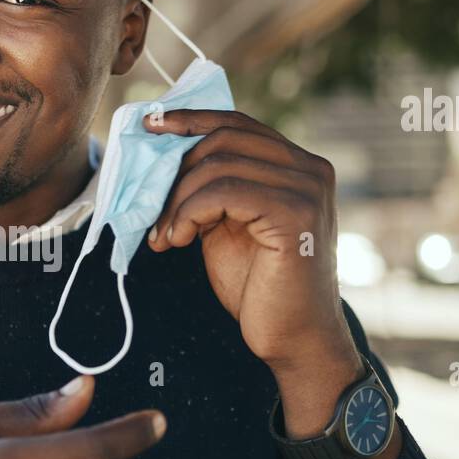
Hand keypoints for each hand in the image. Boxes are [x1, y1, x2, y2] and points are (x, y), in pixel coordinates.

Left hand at [142, 108, 356, 371]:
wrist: (293, 339)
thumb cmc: (259, 286)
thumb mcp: (228, 224)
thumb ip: (213, 188)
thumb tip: (162, 158)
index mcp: (298, 165)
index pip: (236, 123)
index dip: (190, 120)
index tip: (150, 124)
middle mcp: (311, 168)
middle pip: (223, 139)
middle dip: (175, 170)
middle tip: (148, 208)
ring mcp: (307, 189)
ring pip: (218, 165)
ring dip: (176, 200)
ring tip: (162, 235)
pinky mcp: (295, 214)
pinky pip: (223, 193)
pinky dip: (188, 213)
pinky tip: (176, 240)